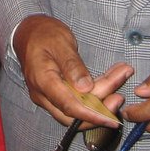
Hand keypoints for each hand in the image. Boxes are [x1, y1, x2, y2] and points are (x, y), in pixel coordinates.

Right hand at [14, 14, 132, 127]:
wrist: (29, 32)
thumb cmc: (44, 33)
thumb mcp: (60, 42)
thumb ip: (72, 65)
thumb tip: (86, 88)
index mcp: (43, 81)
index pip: (69, 106)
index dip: (91, 115)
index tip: (111, 118)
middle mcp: (43, 95)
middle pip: (73, 114)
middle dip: (99, 110)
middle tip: (120, 97)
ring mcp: (48, 97)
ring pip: (76, 109)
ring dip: (99, 101)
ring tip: (119, 82)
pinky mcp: (55, 95)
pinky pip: (74, 102)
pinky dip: (92, 96)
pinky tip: (108, 82)